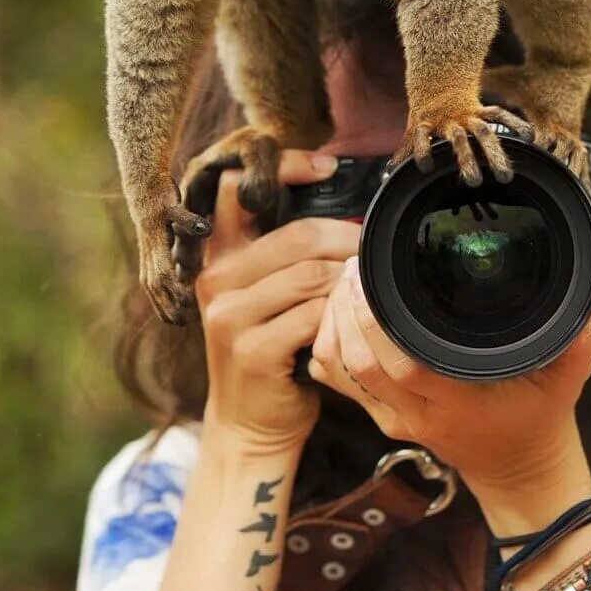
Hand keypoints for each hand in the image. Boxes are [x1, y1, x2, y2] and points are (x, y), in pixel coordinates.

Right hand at [195, 150, 360, 453]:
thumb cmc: (272, 351)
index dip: (283, 167)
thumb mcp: (266, 294)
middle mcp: (215, 279)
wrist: (250, 424)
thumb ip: (287, 253)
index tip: (327, 167)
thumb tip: (349, 207)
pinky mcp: (251, 350)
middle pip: (296, 234)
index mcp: (218, 256)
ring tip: (371, 287)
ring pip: (310, 274)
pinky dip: (342, 315)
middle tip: (375, 249)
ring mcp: (228, 316)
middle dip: (347, 237)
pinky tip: (354, 321)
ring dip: (351, 279)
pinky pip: (313, 315)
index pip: (238, 189)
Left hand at [305, 257, 590, 491]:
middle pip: (358, 365)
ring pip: (339, 371)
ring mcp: (393, 418)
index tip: (372, 276)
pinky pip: (338, 379)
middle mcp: (415, 414)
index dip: (376, 323)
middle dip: (345, 311)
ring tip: (343, 280)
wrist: (516, 470)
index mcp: (455, 403)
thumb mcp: (565, 383)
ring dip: (331, 325)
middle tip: (352, 266)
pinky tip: (339, 309)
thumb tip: (590, 310)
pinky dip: (329, 343)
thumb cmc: (537, 421)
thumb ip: (578, 346)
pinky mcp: (380, 415)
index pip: (401, 366)